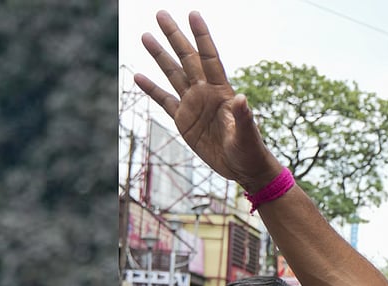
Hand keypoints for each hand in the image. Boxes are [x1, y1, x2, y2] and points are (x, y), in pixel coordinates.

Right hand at [134, 11, 282, 191]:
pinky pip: (164, 100)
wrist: (242, 168)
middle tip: (161, 14)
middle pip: (186, 58)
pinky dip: (151, 89)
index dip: (201, 36)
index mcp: (221, 91)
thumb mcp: (247, 135)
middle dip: (174, 36)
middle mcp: (205, 92)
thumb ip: (243, 116)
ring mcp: (192, 104)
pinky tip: (138, 76)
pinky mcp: (183, 120)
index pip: (209, 57)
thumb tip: (242, 98)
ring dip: (159, 55)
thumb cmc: (249, 149)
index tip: (192, 14)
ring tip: (145, 36)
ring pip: (172, 74)